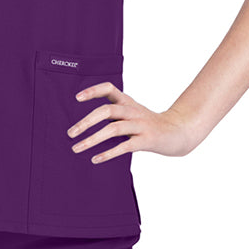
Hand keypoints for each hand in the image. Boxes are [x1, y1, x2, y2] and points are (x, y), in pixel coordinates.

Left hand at [68, 81, 198, 160]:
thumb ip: (113, 114)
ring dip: (92, 139)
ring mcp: (141, 125)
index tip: (77, 98)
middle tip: (70, 133)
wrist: (178, 132)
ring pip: (113, 129)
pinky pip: (125, 146)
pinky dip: (108, 153)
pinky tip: (95, 159)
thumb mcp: (131, 113)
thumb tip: (84, 123)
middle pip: (107, 110)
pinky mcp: (147, 140)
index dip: (93, 91)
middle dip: (86, 122)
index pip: (109, 89)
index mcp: (128, 102)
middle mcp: (133, 111)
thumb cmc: (148, 124)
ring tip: (77, 148)